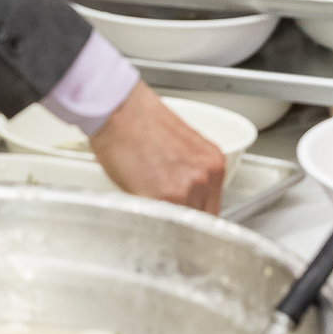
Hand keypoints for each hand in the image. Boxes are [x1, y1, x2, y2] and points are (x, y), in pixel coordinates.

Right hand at [88, 82, 226, 211]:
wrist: (118, 108)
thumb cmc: (138, 121)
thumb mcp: (180, 148)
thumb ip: (191, 176)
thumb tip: (188, 201)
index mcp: (213, 163)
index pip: (214, 209)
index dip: (196, 219)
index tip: (186, 223)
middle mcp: (205, 176)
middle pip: (202, 220)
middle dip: (182, 222)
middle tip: (162, 213)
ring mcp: (187, 188)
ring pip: (181, 225)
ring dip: (165, 224)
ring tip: (147, 205)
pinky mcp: (164, 196)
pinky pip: (161, 223)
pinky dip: (150, 221)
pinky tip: (139, 204)